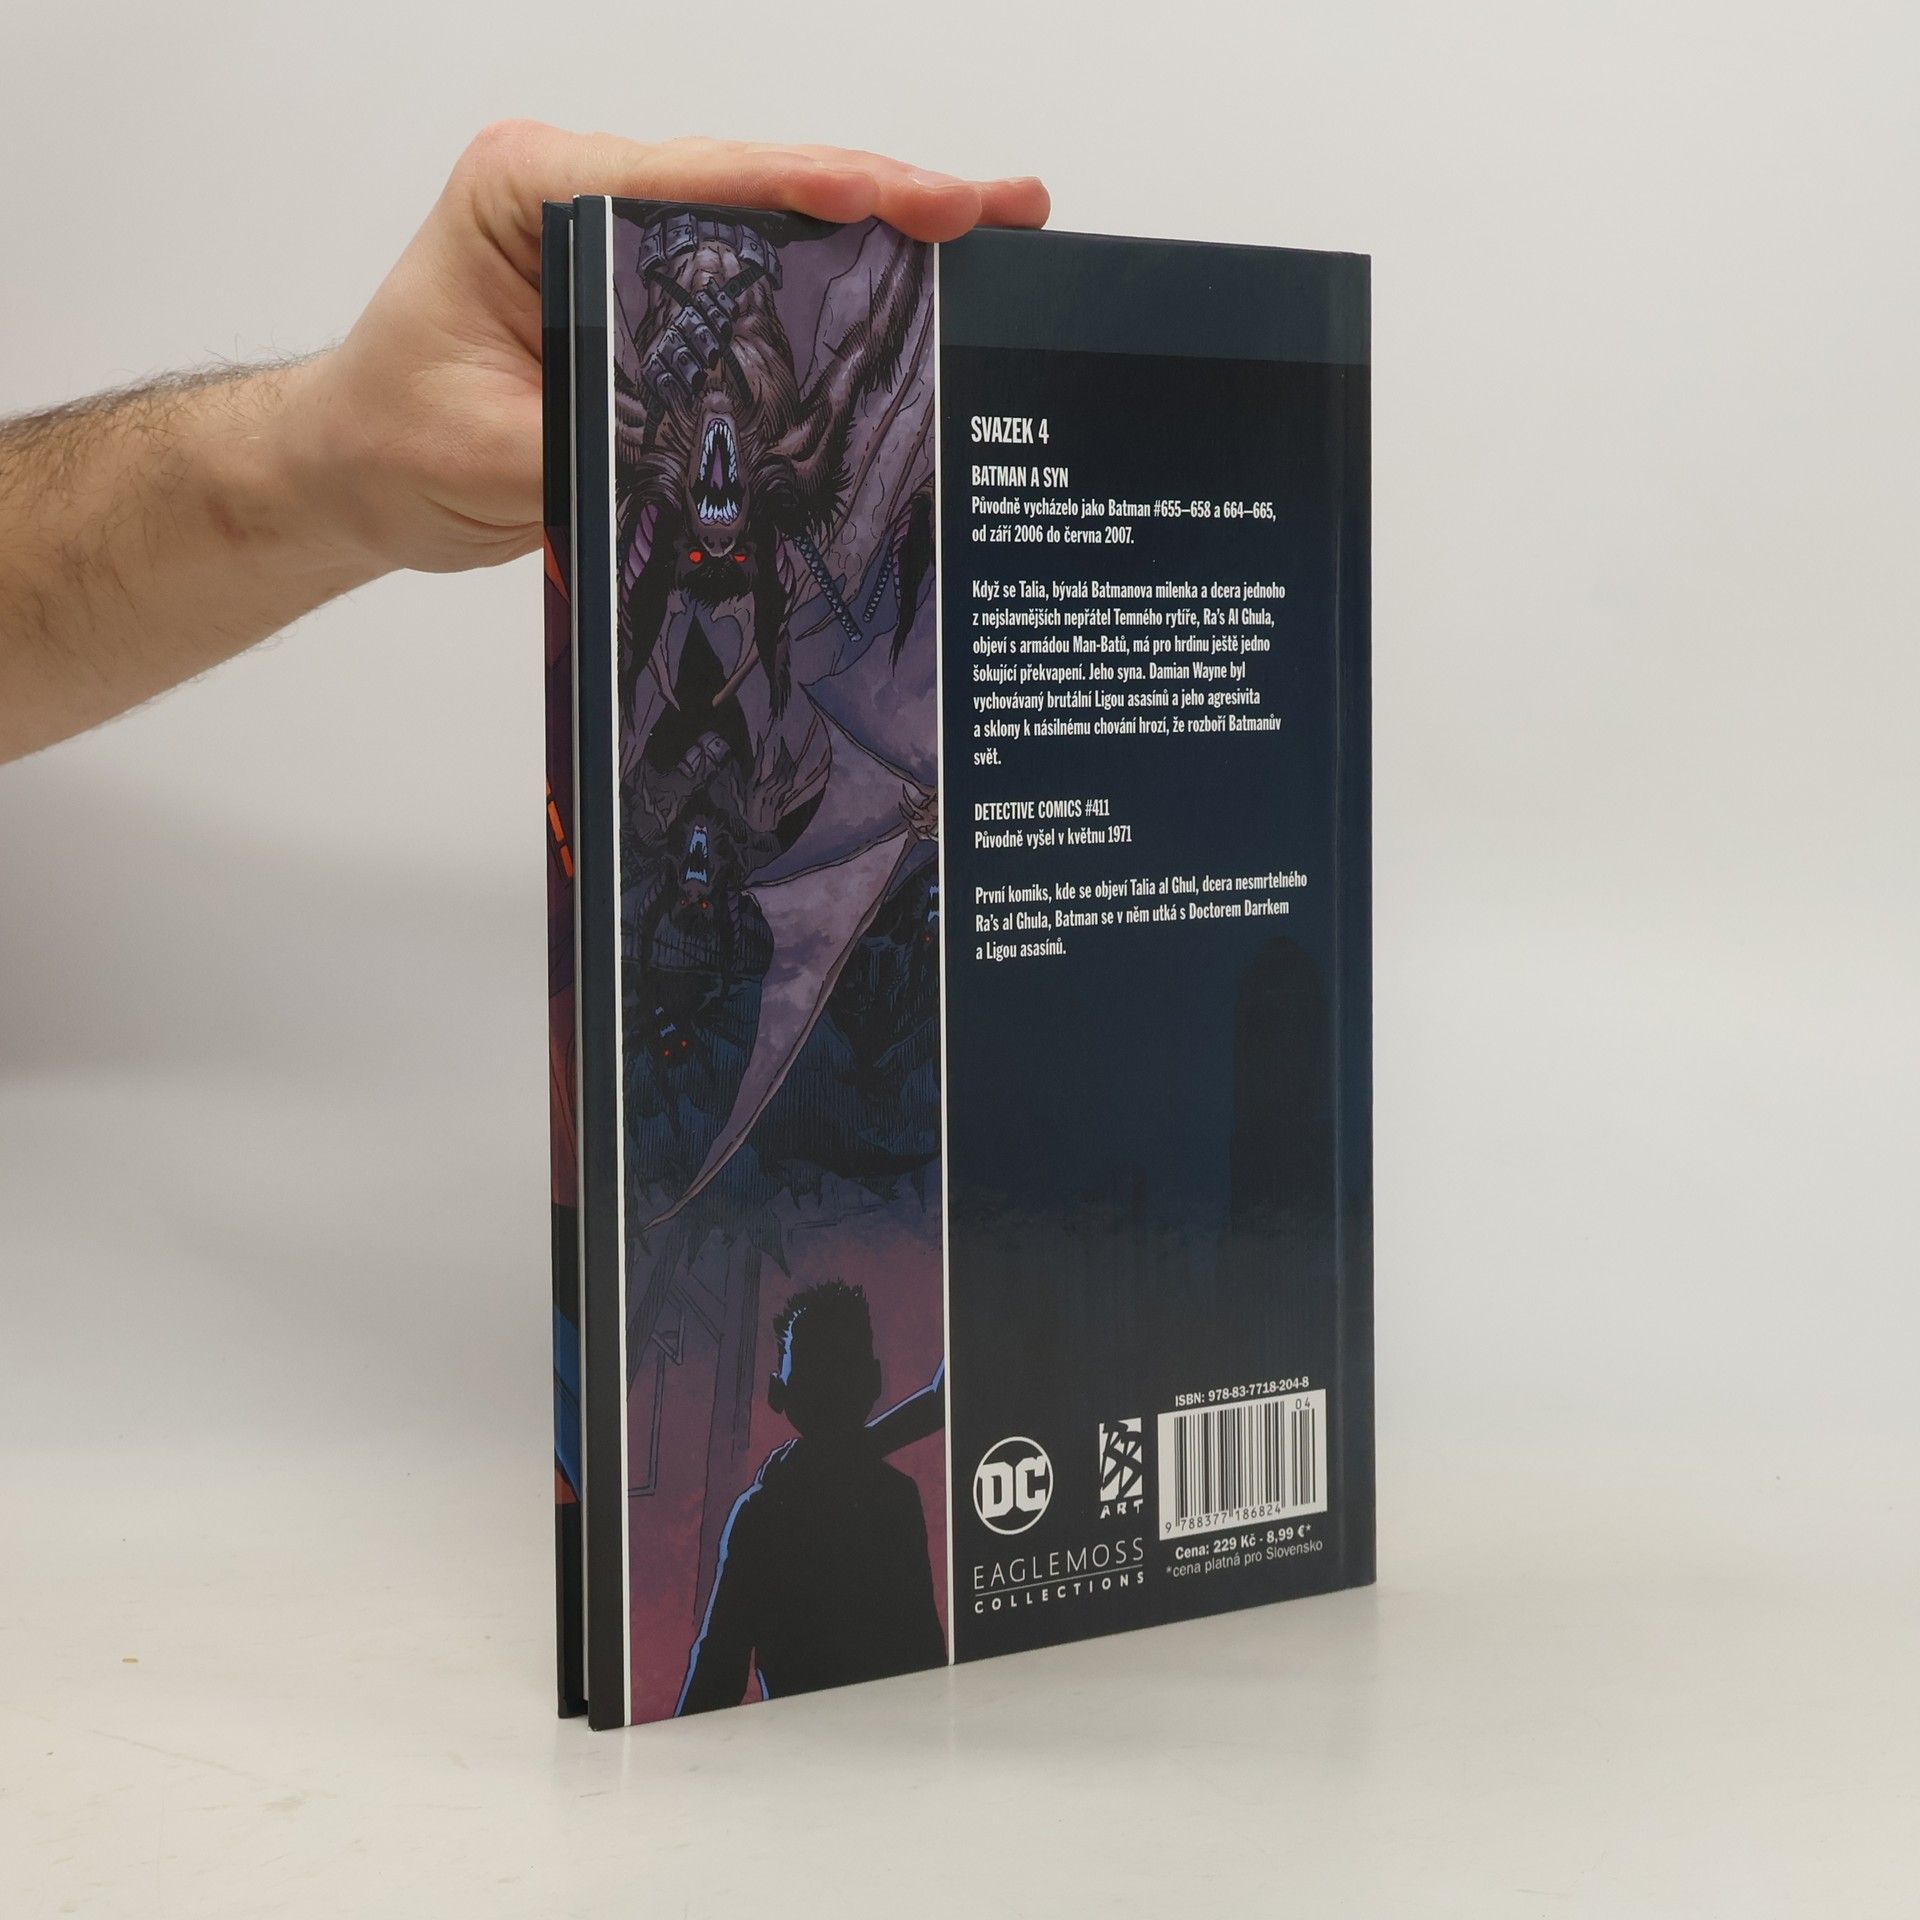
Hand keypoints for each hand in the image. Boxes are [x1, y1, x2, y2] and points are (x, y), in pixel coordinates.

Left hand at [287, 123, 1049, 575]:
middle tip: (998, 206)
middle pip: (756, 181)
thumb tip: (715, 453)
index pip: (695, 176)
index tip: (909, 202)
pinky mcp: (646, 296)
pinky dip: (837, 283)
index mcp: (529, 189)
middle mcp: (582, 193)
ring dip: (879, 232)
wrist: (355, 472)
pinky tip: (913, 289)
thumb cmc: (390, 439)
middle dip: (884, 195)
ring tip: (986, 233)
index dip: (815, 188)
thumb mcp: (487, 450)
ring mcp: (621, 239)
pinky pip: (756, 280)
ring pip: (770, 220)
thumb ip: (602, 439)